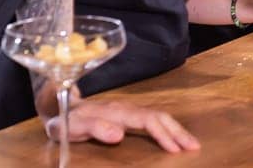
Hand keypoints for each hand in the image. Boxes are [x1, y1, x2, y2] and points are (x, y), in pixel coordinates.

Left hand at [48, 98, 199, 152]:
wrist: (58, 103)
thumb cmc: (65, 119)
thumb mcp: (71, 127)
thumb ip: (94, 128)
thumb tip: (119, 134)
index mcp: (116, 112)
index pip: (147, 120)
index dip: (163, 134)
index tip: (175, 149)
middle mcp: (126, 108)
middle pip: (159, 116)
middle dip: (178, 131)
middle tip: (194, 146)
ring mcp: (128, 110)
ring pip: (158, 115)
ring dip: (176, 129)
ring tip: (190, 143)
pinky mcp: (128, 114)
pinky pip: (153, 118)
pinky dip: (167, 127)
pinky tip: (174, 136)